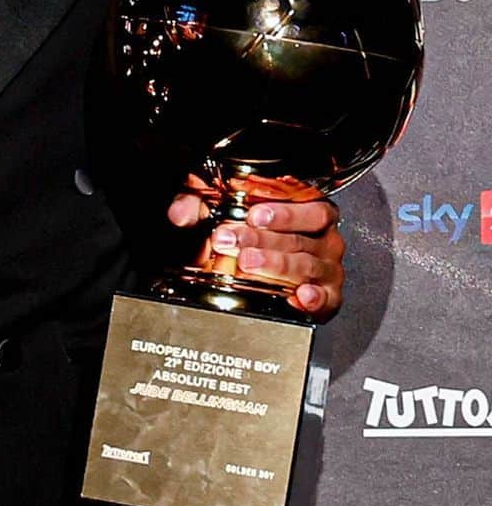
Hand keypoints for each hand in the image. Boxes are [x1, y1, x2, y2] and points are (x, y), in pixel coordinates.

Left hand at [167, 189, 344, 320]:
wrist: (258, 274)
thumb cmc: (251, 235)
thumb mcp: (218, 213)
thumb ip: (195, 206)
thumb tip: (180, 212)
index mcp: (309, 211)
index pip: (307, 206)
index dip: (282, 211)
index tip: (254, 216)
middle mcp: (323, 239)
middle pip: (299, 238)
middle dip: (263, 240)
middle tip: (234, 242)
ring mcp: (326, 269)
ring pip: (306, 265)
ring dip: (276, 264)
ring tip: (249, 263)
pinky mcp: (326, 298)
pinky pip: (326, 299)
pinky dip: (313, 298)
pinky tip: (298, 296)